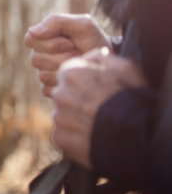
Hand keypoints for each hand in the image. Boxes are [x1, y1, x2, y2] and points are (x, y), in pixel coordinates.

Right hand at [24, 14, 109, 96]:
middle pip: (35, 59)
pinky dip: (65, 85)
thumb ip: (56, 22)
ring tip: (78, 66)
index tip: (70, 42)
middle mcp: (40, 56)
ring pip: (43, 75)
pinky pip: (47, 90)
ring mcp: (44, 73)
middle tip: (77, 54)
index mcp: (42, 38)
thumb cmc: (95, 40)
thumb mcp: (83, 24)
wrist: (108, 62)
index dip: (50, 43)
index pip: (30, 40)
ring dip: (64, 71)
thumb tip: (32, 31)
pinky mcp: (50, 89)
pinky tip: (76, 79)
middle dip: (61, 57)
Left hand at [50, 49, 145, 167]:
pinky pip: (64, 134)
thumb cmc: (131, 98)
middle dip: (79, 100)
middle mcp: (60, 93)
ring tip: (98, 123)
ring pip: (64, 115)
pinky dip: (75, 136)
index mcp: (71, 73)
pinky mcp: (59, 137)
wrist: (135, 136)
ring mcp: (58, 116)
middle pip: (65, 94)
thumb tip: (90, 56)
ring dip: (77, 118)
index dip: (85, 82)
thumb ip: (101, 57)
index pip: (69, 74)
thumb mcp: (124, 68)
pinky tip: (92, 136)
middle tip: (99, 108)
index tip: (98, 90)